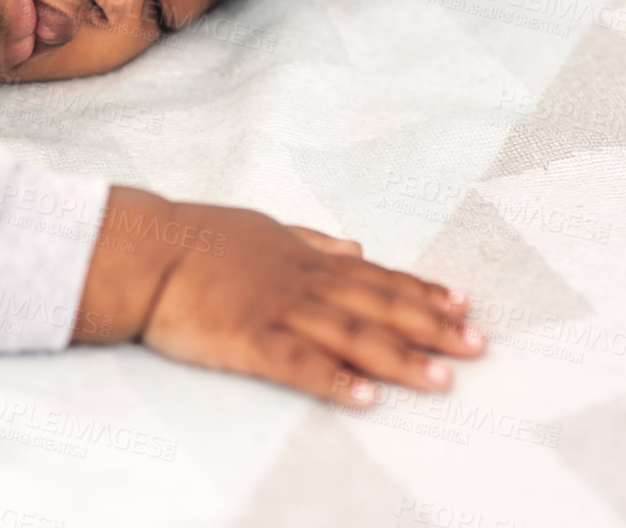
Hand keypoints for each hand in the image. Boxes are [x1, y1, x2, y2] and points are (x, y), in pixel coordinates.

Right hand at [73, 187, 484, 407]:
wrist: (146, 250)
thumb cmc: (200, 238)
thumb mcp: (264, 227)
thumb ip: (312, 240)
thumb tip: (355, 247)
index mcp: (305, 258)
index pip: (376, 277)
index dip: (422, 292)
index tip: (465, 304)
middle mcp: (301, 282)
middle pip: (377, 307)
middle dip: (432, 327)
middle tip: (479, 345)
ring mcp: (277, 310)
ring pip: (349, 336)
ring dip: (399, 359)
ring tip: (442, 381)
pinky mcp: (247, 340)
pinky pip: (297, 363)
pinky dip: (334, 381)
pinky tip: (366, 398)